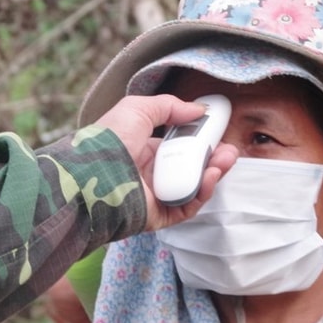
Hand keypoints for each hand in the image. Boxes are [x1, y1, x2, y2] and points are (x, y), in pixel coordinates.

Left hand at [91, 93, 237, 229]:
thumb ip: (169, 106)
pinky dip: (202, 192)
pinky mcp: (159, 216)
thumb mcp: (137, 109)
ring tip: (224, 160)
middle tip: (229, 151)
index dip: (201, 141)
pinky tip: (210, 177)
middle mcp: (151, 174)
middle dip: (214, 158)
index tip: (218, 132)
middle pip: (191, 168)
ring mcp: (156, 196)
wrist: (93, 175)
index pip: (180, 147)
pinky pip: (187, 207)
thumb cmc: (109, 140)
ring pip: (193, 188)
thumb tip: (198, 110)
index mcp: (144, 150)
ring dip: (213, 174)